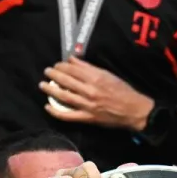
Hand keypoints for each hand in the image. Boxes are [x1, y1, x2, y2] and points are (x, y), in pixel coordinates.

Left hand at [41, 59, 155, 132]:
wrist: (134, 110)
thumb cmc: (123, 91)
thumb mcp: (108, 75)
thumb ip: (89, 68)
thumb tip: (72, 60)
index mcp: (96, 78)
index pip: (73, 69)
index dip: (62, 66)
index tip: (57, 65)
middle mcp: (90, 90)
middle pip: (66, 81)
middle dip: (54, 75)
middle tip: (47, 72)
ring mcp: (87, 105)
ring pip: (64, 96)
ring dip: (51, 90)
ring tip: (42, 85)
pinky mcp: (87, 118)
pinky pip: (68, 115)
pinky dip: (56, 111)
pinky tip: (47, 106)